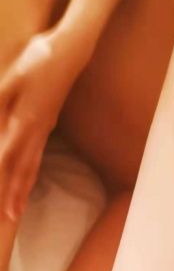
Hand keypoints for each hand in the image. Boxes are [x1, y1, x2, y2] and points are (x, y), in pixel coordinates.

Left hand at [0, 32, 76, 221]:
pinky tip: (29, 179)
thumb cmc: (39, 59)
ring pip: (32, 165)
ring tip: (18, 209)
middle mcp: (37, 131)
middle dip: (14, 195)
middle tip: (8, 220)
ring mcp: (45, 129)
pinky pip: (37, 155)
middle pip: (23, 170)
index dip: (1, 182)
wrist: (70, 51)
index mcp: (26, 122)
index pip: (8, 159)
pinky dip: (31, 172)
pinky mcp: (47, 124)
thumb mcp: (11, 79)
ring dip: (24, 189)